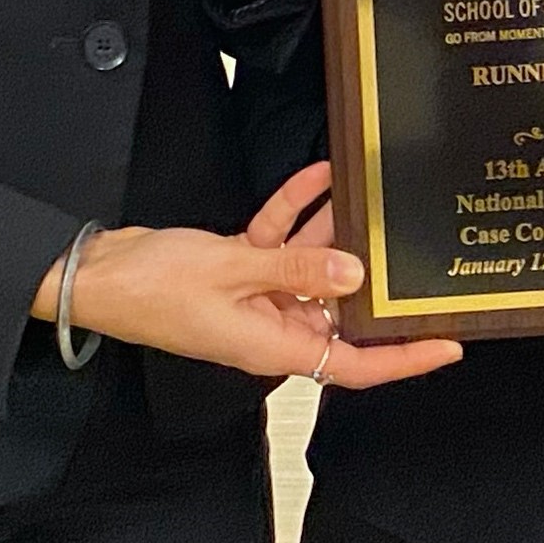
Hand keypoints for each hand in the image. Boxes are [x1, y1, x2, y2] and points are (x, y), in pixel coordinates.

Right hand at [46, 164, 463, 388]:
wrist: (95, 274)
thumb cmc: (153, 287)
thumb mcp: (231, 270)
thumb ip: (295, 267)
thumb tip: (354, 269)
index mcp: (273, 347)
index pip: (354, 366)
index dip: (403, 360)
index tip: (448, 345)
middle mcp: (269, 328)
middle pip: (338, 311)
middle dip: (371, 278)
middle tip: (414, 248)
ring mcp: (252, 298)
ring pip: (310, 267)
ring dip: (333, 231)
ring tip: (367, 195)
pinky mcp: (233, 269)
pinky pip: (277, 242)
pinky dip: (295, 212)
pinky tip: (317, 177)